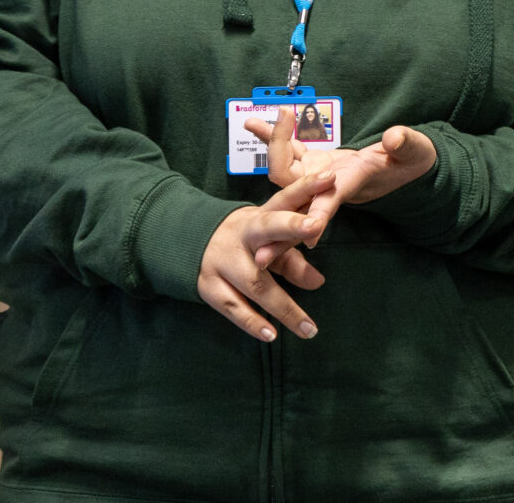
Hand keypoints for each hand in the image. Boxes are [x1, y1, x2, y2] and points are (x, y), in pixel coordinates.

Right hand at [197, 168, 334, 341]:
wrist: (183, 243)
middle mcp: (240, 236)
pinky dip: (252, 322)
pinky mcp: (208, 286)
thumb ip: (292, 259)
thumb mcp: (264, 243)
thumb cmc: (240, 243)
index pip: (285, 199)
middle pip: (266, 228)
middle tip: (316, 225)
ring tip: (308, 328)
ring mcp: (222, 261)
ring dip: (284, 307)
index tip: (330, 178)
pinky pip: (233, 307)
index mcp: (257, 218)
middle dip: (291, 225)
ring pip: (256, 283)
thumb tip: (319, 283)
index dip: (306, 188)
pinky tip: (271, 335)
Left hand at [244, 109, 437, 234]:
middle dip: (274, 177)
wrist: (401, 165)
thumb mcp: (415, 152)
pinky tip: (255, 123)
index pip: (330, 202)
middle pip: (294, 192)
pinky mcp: (313, 163)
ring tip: (254, 122)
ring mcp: (317, 175)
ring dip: (270, 146)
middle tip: (260, 189)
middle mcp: (328, 185)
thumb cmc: (411, 161)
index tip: (307, 233)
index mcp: (352, 184)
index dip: (317, 215)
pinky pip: (289, 152)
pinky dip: (273, 136)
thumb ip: (405, 144)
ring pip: (285, 171)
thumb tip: (392, 138)